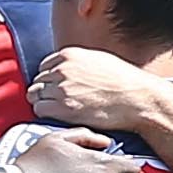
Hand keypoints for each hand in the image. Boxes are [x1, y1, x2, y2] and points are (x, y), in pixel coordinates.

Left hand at [27, 47, 172, 143]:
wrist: (138, 99)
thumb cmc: (125, 82)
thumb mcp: (99, 60)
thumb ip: (78, 62)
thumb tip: (68, 69)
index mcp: (69, 55)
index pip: (44, 67)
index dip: (50, 80)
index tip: (57, 89)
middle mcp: (62, 70)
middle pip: (37, 81)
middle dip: (45, 92)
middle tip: (57, 103)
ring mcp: (61, 89)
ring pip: (35, 96)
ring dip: (44, 104)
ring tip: (59, 111)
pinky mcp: (63, 108)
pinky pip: (39, 110)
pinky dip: (46, 114)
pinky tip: (60, 117)